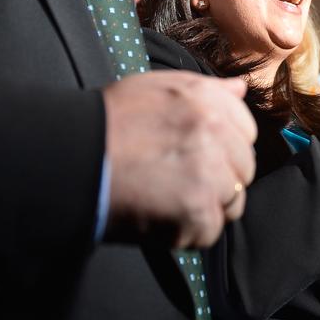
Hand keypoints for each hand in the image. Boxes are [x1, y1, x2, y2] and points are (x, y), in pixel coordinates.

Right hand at [102, 72, 256, 247]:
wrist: (73, 159)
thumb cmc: (109, 124)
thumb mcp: (156, 87)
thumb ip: (206, 90)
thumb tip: (240, 91)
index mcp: (208, 101)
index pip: (246, 132)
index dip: (223, 147)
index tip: (196, 154)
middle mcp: (215, 132)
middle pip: (243, 169)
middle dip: (217, 178)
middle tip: (176, 179)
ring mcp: (210, 173)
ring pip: (232, 201)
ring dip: (204, 206)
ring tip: (165, 197)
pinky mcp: (197, 210)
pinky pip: (210, 231)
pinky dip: (186, 232)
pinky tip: (159, 215)